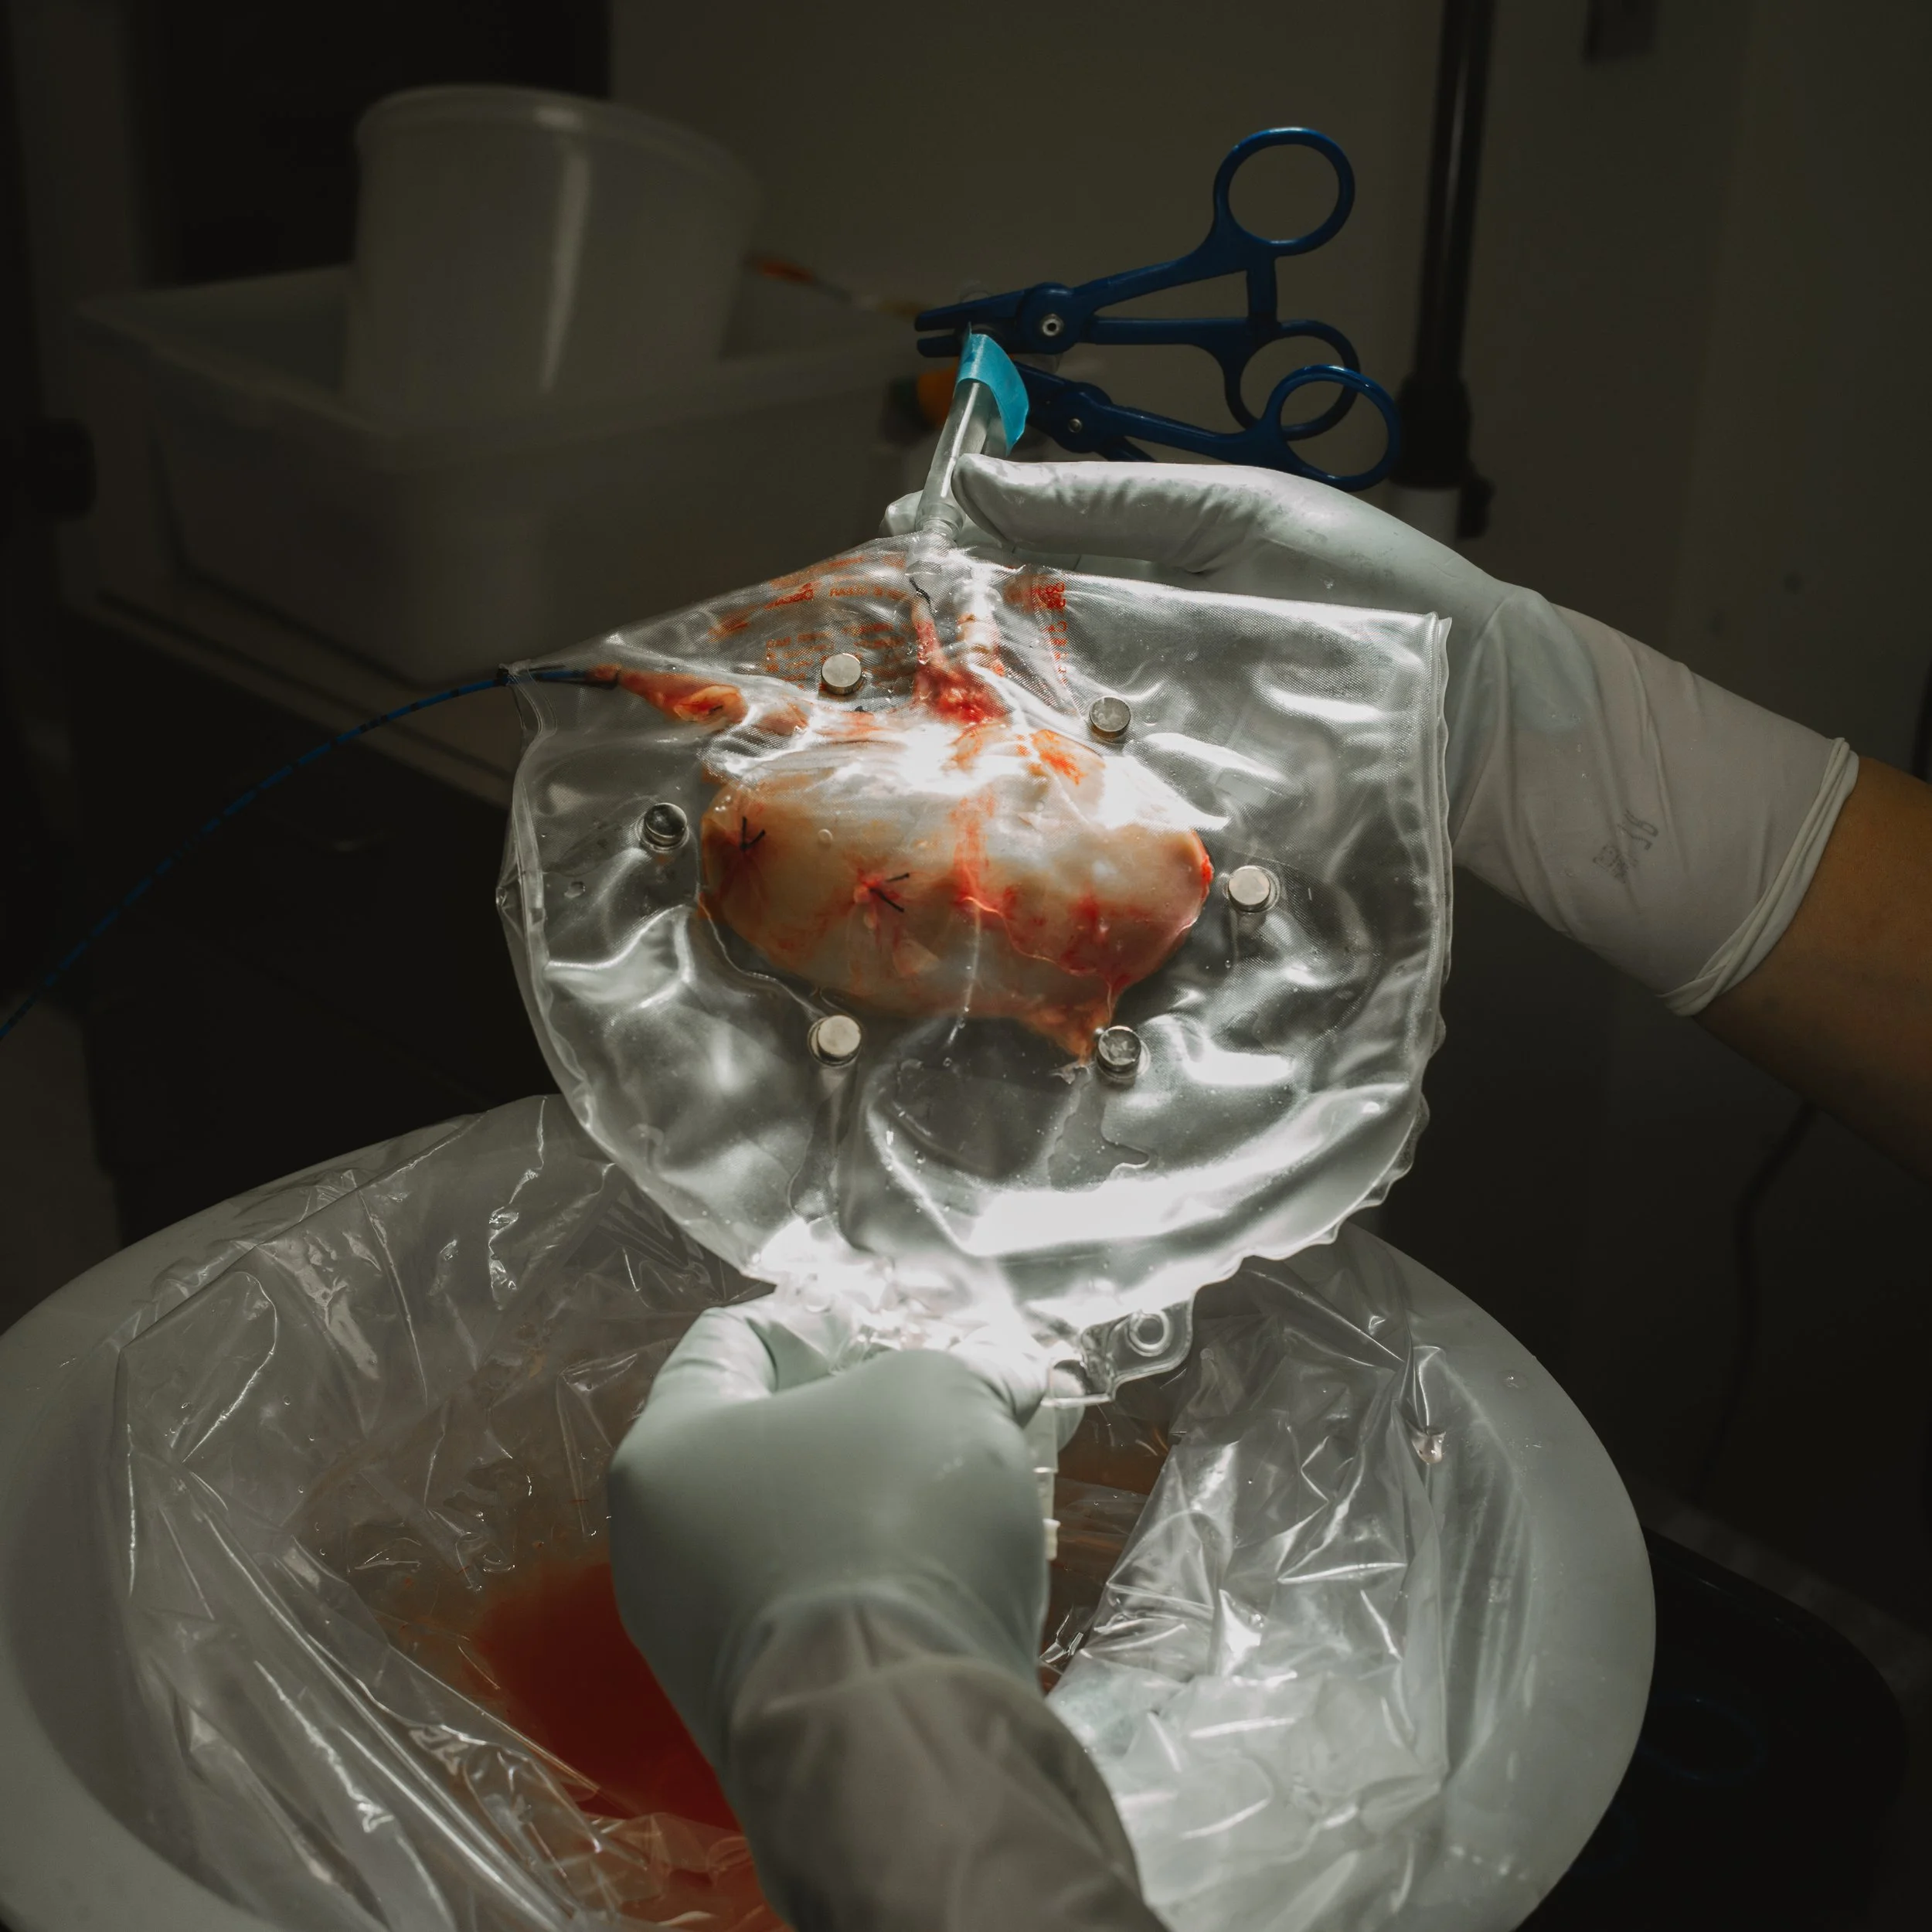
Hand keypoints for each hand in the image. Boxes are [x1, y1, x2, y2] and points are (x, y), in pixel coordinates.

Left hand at [607, 1305, 1161, 1929]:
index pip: (727, 1344)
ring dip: (884, 1500)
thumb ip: (964, 1372)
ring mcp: (701, 1642)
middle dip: (862, 1417)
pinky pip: (822, 1609)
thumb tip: (1004, 1381)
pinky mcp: (762, 1709)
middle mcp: (658, 1548)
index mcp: (663, 1452)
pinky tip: (959, 1569)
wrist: (895, 1733)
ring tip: (975, 1485)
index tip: (885, 1330)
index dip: (814, 1320)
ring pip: (800, 1532)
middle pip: (765, 1443)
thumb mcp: (942, 1395)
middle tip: (944, 1405)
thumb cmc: (888, 1521)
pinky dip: (884, 1578)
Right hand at [894, 457, 1850, 1017]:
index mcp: (1140, 568)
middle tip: (864, 654)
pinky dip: (1040, 798)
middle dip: (939, 651)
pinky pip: (1092, 800)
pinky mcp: (1172, 804)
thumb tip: (980, 476)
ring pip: (1037, 730)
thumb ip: (1110, 502)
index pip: (1020, 556)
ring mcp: (1148, 733)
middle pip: (1012, 650)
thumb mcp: (1237, 513)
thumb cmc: (1370, 587)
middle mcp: (1129, 654)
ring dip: (971, 729)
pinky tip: (981, 794)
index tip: (886, 557)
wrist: (1475, 707)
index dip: (952, 556)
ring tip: (895, 728)